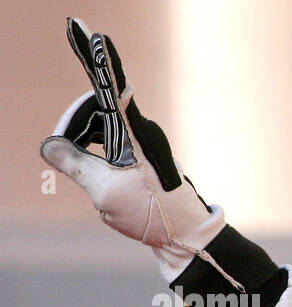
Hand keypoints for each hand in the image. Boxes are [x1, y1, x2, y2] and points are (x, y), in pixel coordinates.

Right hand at [40, 17, 225, 283]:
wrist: (188, 238)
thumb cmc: (154, 215)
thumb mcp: (104, 193)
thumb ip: (72, 163)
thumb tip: (50, 144)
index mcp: (137, 133)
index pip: (112, 88)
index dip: (96, 59)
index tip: (86, 30)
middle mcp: (142, 130)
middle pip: (94, 108)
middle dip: (73, 125)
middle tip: (63, 151)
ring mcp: (142, 142)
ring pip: (98, 129)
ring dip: (84, 149)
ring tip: (98, 181)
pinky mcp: (141, 156)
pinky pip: (107, 145)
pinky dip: (95, 159)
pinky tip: (104, 184)